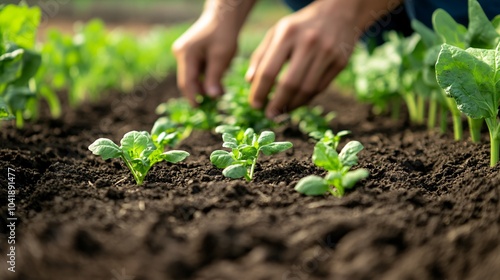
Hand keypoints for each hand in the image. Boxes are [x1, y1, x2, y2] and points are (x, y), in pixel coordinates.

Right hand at [172, 13, 237, 105]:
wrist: (224, 16)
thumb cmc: (224, 34)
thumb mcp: (221, 57)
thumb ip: (214, 77)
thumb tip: (212, 97)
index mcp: (186, 54)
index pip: (187, 82)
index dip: (193, 97)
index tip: (200, 109)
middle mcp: (180, 53)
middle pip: (188, 80)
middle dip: (201, 91)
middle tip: (216, 101)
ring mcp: (184, 52)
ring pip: (193, 75)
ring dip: (205, 84)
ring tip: (221, 90)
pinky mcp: (190, 52)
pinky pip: (196, 69)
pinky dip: (206, 76)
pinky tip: (218, 78)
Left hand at [246, 0, 359, 117]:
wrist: (339, 11)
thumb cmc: (300, 26)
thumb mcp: (277, 32)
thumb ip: (261, 55)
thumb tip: (250, 81)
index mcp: (287, 34)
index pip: (269, 70)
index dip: (259, 91)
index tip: (254, 105)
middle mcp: (308, 43)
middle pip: (289, 84)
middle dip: (277, 104)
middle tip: (269, 115)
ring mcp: (327, 53)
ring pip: (307, 89)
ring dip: (292, 105)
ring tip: (282, 111)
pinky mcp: (340, 62)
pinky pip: (320, 88)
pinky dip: (306, 99)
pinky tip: (296, 103)